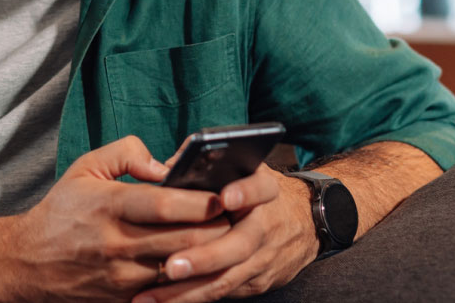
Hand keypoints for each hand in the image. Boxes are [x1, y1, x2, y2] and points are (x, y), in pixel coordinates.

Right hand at [10, 136, 231, 301]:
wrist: (27, 264)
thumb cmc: (61, 212)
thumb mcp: (85, 169)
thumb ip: (126, 153)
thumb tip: (165, 165)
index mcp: (110, 207)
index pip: (165, 205)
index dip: (200, 201)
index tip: (223, 194)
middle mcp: (118, 245)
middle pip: (185, 239)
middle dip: (217, 228)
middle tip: (235, 216)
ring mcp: (123, 277)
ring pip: (182, 268)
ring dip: (208, 255)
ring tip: (224, 239)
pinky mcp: (125, 299)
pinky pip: (168, 291)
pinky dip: (188, 277)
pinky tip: (198, 263)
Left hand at [132, 166, 318, 302]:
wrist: (304, 224)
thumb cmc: (255, 191)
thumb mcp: (243, 169)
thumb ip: (208, 165)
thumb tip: (165, 169)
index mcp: (264, 191)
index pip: (260, 188)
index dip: (245, 192)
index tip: (224, 198)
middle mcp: (265, 226)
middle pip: (238, 244)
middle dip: (204, 258)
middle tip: (172, 266)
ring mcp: (263, 258)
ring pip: (225, 278)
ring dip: (186, 291)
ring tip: (150, 297)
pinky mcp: (256, 283)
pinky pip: (222, 293)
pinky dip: (191, 298)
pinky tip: (161, 302)